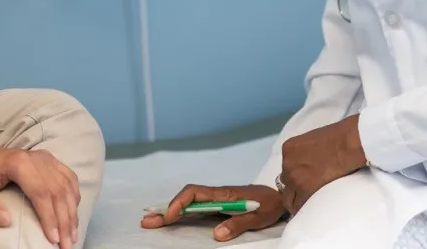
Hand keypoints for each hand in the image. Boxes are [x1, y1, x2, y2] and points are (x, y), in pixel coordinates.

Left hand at [0, 133, 80, 248]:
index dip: (49, 217)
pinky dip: (73, 196)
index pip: (40, 192)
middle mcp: (36, 158)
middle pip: (57, 191)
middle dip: (64, 220)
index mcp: (18, 163)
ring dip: (72, 211)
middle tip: (67, 244)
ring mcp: (44, 158)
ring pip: (66, 185)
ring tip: (72, 235)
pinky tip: (73, 212)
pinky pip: (68, 177)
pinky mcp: (48, 161)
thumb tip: (7, 222)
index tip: (53, 239)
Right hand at [139, 184, 284, 241]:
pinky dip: (180, 214)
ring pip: (188, 204)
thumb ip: (237, 223)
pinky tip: (171, 220)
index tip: (170, 216)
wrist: (280, 197)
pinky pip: (195, 209)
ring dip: (170, 212)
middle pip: (185, 198)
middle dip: (166, 209)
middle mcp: (216, 195)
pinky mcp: (217, 206)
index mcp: (223, 194)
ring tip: (152, 221)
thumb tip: (216, 234)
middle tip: (147, 221)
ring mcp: (215, 200)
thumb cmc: (270, 205)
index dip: (179, 203)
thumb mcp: (258, 216)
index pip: (194, 193)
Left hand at [278, 114, 366, 215]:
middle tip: (307, 192)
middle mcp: (287, 163)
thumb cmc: (338, 138)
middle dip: (294, 187)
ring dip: (297, 199)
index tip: (303, 180)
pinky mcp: (304, 190)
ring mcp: (294, 177)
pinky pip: (298, 206)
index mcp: (288, 149)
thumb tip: (309, 162)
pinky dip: (303, 207)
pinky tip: (311, 208)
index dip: (295, 176)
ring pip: (288, 197)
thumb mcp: (312, 140)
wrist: (346, 144)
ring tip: (309, 202)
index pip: (286, 168)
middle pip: (285, 182)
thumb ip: (305, 152)